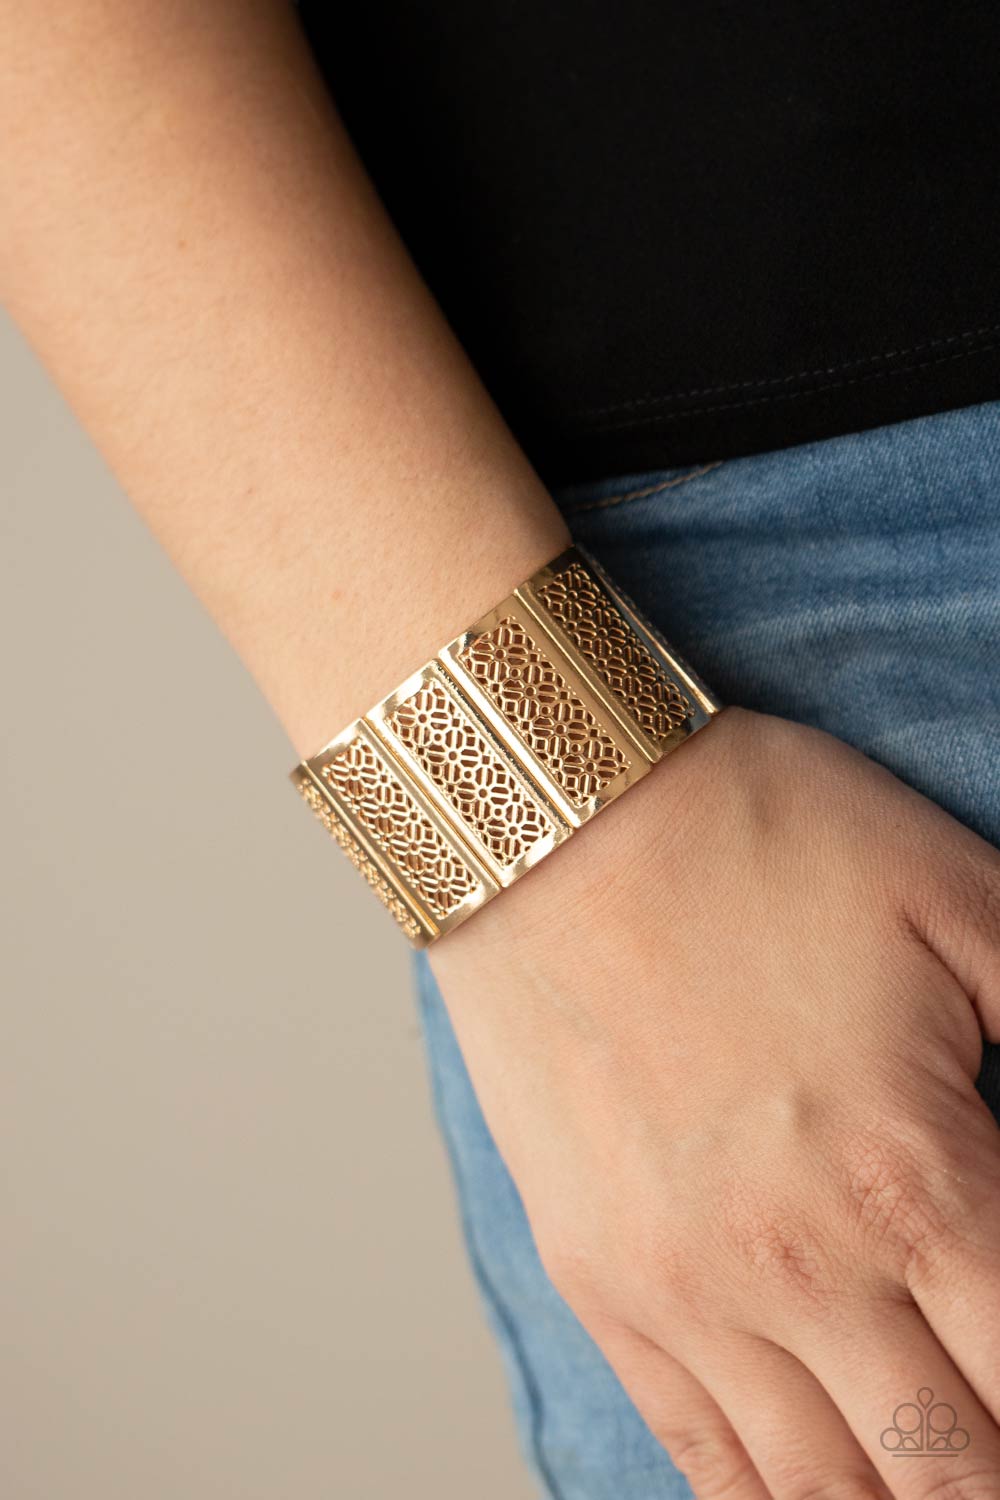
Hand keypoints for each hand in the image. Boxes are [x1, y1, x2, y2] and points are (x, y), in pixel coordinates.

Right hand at [430, 706, 999, 1497]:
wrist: (556, 819)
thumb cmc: (755, 839)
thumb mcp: (964, 900)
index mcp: (917, 1173)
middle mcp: (802, 1264)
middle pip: (946, 1467)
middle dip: (985, 1482)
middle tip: (992, 1455)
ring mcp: (685, 1287)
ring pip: (821, 1489)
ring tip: (929, 1487)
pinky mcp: (600, 1279)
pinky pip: (695, 1448)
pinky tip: (806, 1497)